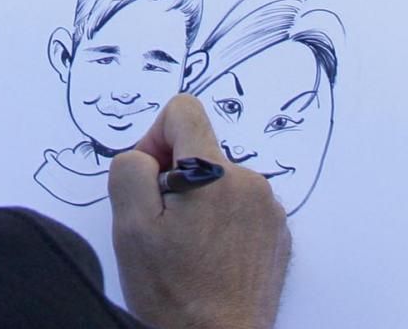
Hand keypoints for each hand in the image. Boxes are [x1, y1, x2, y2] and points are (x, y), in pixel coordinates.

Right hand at [110, 93, 289, 328]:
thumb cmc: (174, 296)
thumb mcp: (130, 230)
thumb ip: (130, 171)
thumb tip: (143, 154)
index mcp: (211, 173)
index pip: (183, 110)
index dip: (156, 139)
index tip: (151, 179)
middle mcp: (248, 181)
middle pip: (201, 151)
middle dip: (176, 180)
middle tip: (164, 231)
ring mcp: (267, 208)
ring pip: (221, 183)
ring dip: (201, 206)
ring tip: (189, 252)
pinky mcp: (277, 233)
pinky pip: (242, 209)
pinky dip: (222, 226)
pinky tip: (211, 262)